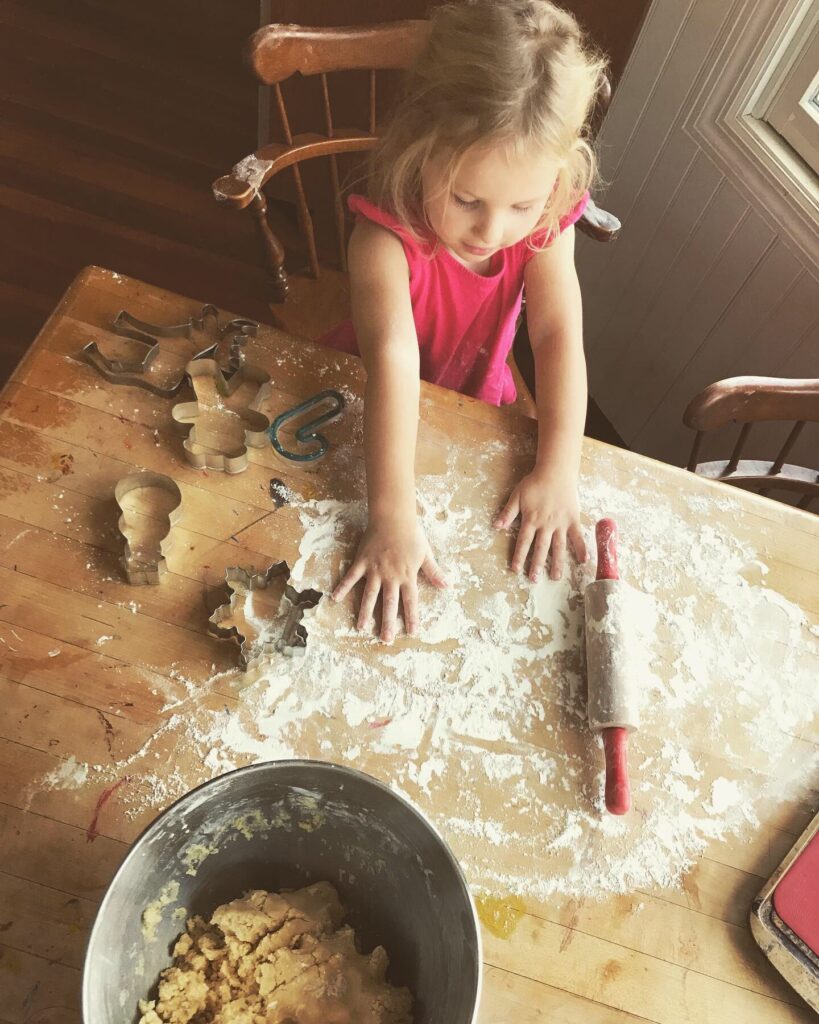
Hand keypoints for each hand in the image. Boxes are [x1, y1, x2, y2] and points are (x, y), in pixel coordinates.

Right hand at [331, 514, 447, 641]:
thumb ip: (434, 572)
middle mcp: (390, 576)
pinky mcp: (362, 562)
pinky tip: (335, 598)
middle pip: (388, 604)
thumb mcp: (426, 554)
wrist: (393, 517)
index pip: (410, 601)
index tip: (411, 632)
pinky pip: (351, 577)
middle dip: (387, 623)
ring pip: (369, 595)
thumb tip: (447, 586)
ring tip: (361, 628)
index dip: (411, 617)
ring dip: (365, 612)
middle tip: (385, 640)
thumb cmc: (411, 534)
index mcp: (407, 576)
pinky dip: (343, 587)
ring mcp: (374, 570)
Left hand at [493, 467, 586, 580]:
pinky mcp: (573, 520)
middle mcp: (546, 525)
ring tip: (555, 577)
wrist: (556, 471)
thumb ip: (508, 513)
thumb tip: (496, 526)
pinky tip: (583, 560)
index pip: (523, 542)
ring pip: (559, 547)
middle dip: (536, 565)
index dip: (519, 556)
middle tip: (534, 580)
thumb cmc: (535, 483)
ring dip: (557, 563)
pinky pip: (577, 536)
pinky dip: (581, 548)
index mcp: (531, 520)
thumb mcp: (517, 496)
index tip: (515, 570)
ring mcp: (561, 523)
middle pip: (540, 548)